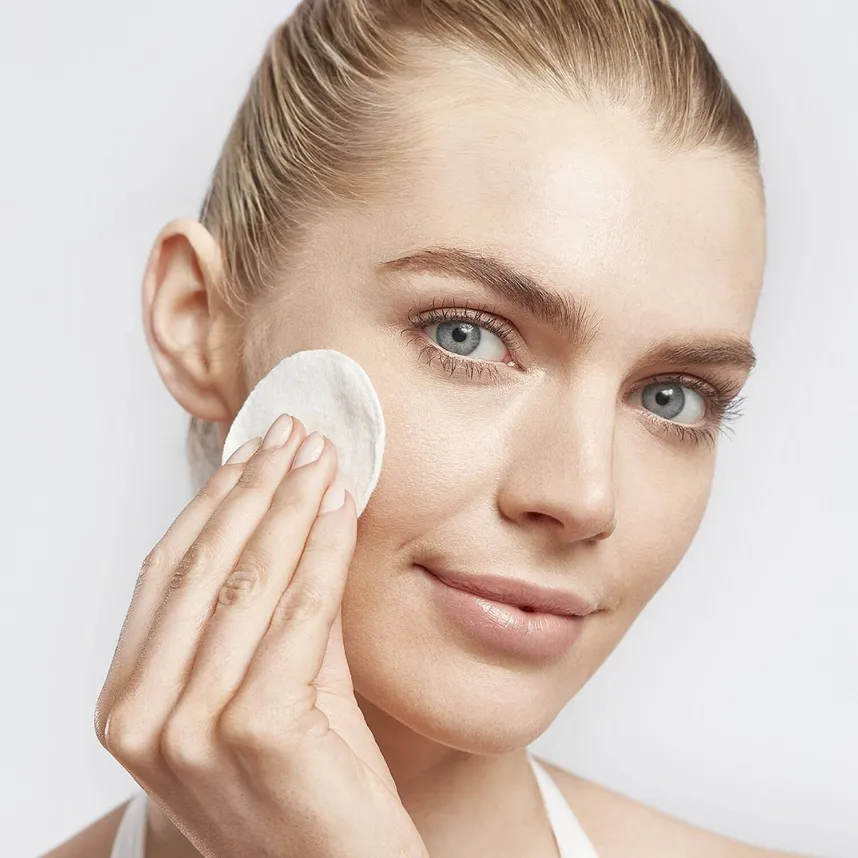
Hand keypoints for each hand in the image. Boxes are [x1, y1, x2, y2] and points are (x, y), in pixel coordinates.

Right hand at [94, 414, 426, 857]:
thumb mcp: (273, 687)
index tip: (251, 453)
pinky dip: (322, 551)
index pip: (168, 575)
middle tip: (292, 434)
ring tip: (321, 456)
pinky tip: (340, 508)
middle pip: (203, 568)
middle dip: (254, 489)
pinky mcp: (255, 733)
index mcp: (128, 707)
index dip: (213, 504)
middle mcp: (142, 720)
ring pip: (247, 582)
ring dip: (289, 505)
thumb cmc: (309, 788)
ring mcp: (192, 731)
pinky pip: (299, 615)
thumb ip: (273, 610)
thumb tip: (295, 509)